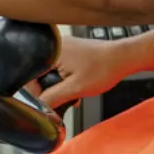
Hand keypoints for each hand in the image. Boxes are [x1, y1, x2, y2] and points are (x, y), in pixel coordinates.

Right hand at [35, 33, 152, 109]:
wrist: (124, 58)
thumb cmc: (105, 68)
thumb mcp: (76, 88)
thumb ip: (53, 98)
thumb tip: (40, 109)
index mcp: (51, 51)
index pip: (29, 73)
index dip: (35, 92)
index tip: (45, 103)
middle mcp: (55, 45)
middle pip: (38, 72)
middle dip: (47, 89)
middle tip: (60, 100)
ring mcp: (62, 47)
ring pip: (48, 71)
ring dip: (56, 86)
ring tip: (71, 93)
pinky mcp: (69, 50)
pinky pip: (57, 67)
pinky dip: (63, 79)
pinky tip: (74, 88)